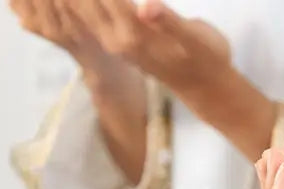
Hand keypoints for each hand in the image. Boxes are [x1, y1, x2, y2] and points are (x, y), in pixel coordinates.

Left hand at [58, 0, 230, 97]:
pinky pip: (87, 16)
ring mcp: (113, 41)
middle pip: (83, 3)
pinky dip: (79, 3)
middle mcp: (116, 39)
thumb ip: (168, 21)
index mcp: (134, 35)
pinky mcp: (115, 39)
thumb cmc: (205, 56)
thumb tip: (145, 7)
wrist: (202, 84)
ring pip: (80, 10)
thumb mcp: (194, 38)